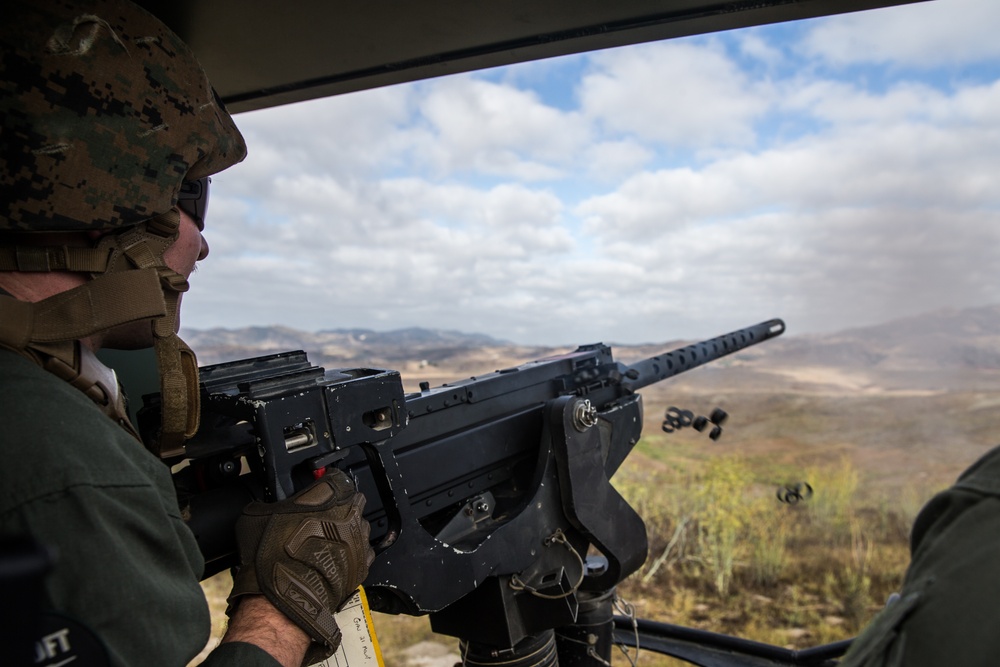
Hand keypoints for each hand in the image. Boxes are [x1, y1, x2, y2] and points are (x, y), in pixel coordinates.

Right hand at [228, 470, 374, 662]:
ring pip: (358, 527)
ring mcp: (359, 539)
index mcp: (329, 493)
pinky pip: (362, 553)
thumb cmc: (273, 555)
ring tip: (322, 543)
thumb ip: (268, 503)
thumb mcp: (255, 515)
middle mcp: (350, 513)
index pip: (336, 477)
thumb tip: (264, 506)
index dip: (325, 484)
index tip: (317, 490)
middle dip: (337, 508)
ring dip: (345, 531)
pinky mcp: (363, 565)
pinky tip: (331, 560)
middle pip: (351, 501)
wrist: (285, 594)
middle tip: (316, 519)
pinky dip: (350, 555)